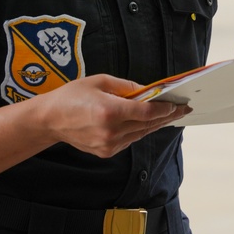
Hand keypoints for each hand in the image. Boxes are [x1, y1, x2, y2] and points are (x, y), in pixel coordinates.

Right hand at [35, 73, 190, 157]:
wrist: (50, 119)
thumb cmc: (73, 95)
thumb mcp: (101, 81)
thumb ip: (127, 86)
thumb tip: (149, 91)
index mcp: (110, 111)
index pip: (146, 112)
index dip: (165, 108)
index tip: (178, 104)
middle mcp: (111, 131)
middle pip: (147, 124)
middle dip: (167, 116)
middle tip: (184, 109)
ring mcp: (108, 145)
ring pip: (141, 134)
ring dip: (156, 124)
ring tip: (170, 115)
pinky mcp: (105, 152)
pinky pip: (130, 140)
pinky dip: (140, 130)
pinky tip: (149, 122)